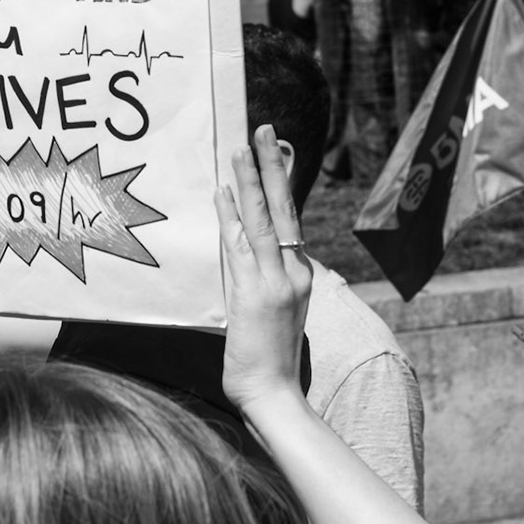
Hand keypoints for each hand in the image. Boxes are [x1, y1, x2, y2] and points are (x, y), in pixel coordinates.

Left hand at [217, 125, 313, 412]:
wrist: (273, 395)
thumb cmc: (266, 356)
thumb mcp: (266, 307)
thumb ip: (255, 272)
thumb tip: (237, 238)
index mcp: (299, 274)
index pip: (288, 218)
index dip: (278, 184)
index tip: (271, 152)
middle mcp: (293, 272)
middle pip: (282, 207)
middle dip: (271, 166)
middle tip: (263, 129)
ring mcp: (276, 281)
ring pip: (262, 219)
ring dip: (250, 180)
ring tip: (242, 147)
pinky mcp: (255, 294)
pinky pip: (241, 247)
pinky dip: (231, 217)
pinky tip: (224, 192)